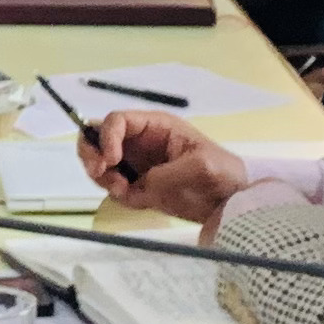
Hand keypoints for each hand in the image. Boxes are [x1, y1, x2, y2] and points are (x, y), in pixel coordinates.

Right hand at [74, 106, 246, 222]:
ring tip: (123, 190)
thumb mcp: (201, 166)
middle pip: (98, 138)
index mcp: (155, 127)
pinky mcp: (138, 187)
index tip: (111, 160)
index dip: (107, 137)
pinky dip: (118, 195)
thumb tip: (141, 184)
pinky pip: (114, 189)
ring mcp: (137, 165)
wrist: (231, 201)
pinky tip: (138, 200)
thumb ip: (168, 172)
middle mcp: (140, 142)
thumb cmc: (222, 172)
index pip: (117, 121)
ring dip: (103, 177)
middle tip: (99, 172)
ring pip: (100, 164)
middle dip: (91, 153)